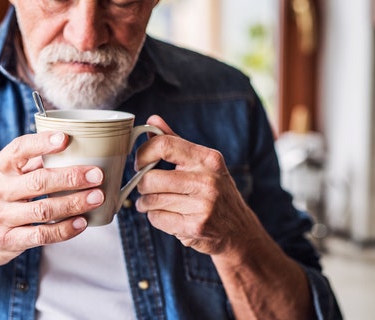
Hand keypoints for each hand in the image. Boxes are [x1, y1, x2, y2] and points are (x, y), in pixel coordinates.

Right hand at [0, 131, 104, 269]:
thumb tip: (68, 147)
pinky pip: (41, 235)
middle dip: (71, 177)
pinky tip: (81, 223)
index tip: (66, 138)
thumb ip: (29, 163)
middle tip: (97, 174)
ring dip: (74, 203)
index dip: (42, 143)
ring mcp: (2, 217)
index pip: (19, 149)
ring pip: (43, 209)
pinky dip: (64, 230)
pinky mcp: (9, 240)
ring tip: (97, 197)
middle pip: (38, 181)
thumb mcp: (1, 177)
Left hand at [134, 115, 264, 256]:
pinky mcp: (196, 227)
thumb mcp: (202, 163)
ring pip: (151, 200)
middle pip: (150, 178)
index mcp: (207, 159)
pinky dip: (156, 218)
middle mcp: (207, 180)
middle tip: (147, 188)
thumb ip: (175, 141)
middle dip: (142, 185)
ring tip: (157, 203)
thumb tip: (152, 120)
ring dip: (147, 204)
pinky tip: (169, 217)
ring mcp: (203, 205)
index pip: (164, 145)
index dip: (143, 153)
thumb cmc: (215, 192)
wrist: (239, 230)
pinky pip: (157, 219)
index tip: (140, 163)